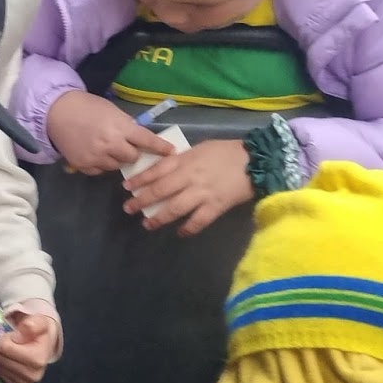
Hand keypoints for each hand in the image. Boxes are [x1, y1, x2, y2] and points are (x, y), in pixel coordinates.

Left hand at [0, 312, 58, 382]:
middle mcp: (33, 375)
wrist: (43, 345)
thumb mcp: (38, 322)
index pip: (5, 348)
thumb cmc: (38, 332)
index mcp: (38, 359)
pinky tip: (10, 360)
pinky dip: (1, 366)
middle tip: (11, 343)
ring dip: (0, 356)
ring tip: (11, 351)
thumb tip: (25, 327)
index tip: (15, 337)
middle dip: (1, 347)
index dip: (6, 338)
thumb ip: (32, 324)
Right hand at [47, 91, 175, 173]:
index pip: (147, 140)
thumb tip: (138, 140)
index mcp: (120, 128)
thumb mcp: (112, 111)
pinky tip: (93, 153)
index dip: (161, 148)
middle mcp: (111, 144)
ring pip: (117, 166)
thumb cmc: (87, 107)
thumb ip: (126, 126)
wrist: (57, 112)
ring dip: (116, 159)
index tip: (171, 153)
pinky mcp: (84, 165)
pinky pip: (100, 171)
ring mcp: (97, 157)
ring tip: (106, 148)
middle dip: (132, 153)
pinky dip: (101, 164)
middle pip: (133, 158)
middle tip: (125, 146)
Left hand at [122, 138, 253, 235]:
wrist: (256, 161)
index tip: (127, 187)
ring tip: (147, 224)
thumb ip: (182, 160)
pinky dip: (188, 229)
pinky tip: (180, 233)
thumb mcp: (200, 149)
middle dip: (142, 201)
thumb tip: (165, 169)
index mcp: (185, 160)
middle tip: (129, 209)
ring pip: (175, 208)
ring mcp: (202, 193)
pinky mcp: (216, 207)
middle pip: (160, 190)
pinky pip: (198, 221)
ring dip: (159, 218)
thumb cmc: (226, 152)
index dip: (140, 180)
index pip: (156, 170)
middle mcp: (190, 177)